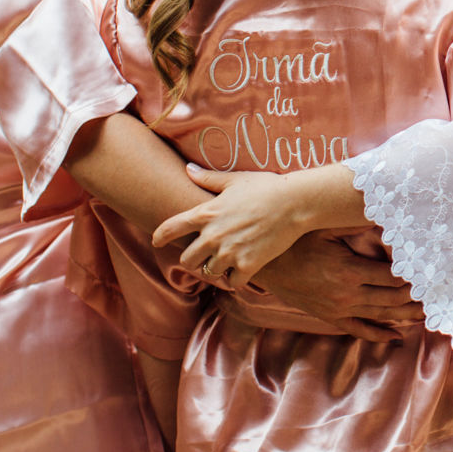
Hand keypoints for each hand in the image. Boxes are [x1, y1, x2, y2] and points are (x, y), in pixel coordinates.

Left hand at [153, 166, 315, 289]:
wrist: (295, 202)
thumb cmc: (266, 187)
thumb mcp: (235, 179)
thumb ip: (208, 178)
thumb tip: (187, 169)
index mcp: (206, 213)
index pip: (170, 229)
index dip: (160, 237)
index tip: (157, 242)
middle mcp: (212, 236)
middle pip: (187, 261)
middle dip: (194, 260)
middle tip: (205, 256)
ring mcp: (229, 252)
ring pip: (210, 273)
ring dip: (217, 269)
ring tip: (229, 260)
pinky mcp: (248, 265)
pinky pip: (233, 282)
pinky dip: (237, 278)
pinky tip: (244, 269)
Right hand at [253, 238, 424, 342]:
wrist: (267, 266)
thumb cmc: (297, 241)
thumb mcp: (326, 227)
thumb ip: (356, 222)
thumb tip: (384, 212)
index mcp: (350, 271)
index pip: (393, 278)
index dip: (414, 277)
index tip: (432, 273)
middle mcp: (347, 295)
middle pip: (393, 300)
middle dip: (418, 298)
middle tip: (440, 295)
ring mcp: (339, 310)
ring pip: (381, 316)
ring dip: (406, 316)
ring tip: (429, 315)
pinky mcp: (330, 317)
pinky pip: (360, 330)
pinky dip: (380, 334)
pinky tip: (396, 335)